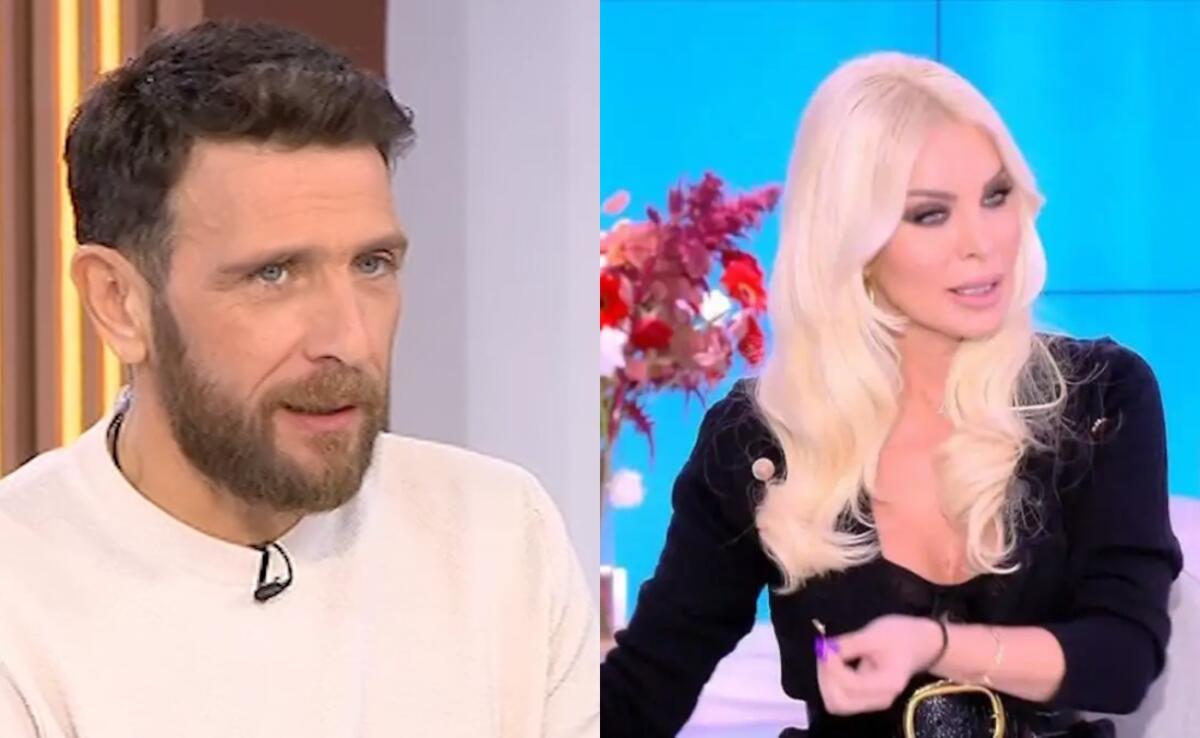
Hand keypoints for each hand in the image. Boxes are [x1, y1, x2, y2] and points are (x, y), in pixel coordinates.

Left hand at [815, 615, 943, 715]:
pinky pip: (840, 698)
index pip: (849, 685)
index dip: (832, 667)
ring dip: (826, 682)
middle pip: (839, 702)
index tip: (828, 646)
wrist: (921, 644)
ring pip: (836, 703)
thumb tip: (824, 650)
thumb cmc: (901, 636)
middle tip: (825, 653)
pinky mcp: (866, 699)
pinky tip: (833, 664)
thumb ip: (848, 644)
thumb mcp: (874, 633)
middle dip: (825, 678)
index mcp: (887, 683)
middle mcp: (880, 699)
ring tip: (829, 657)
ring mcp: (873, 702)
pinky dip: (831, 684)